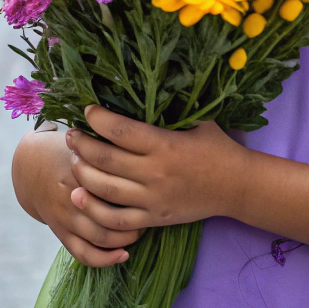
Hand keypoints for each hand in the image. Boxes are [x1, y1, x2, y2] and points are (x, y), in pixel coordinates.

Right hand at [12, 125, 141, 267]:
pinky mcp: (61, 232)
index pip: (113, 182)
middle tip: (150, 211)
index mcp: (80, 166)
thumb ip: (110, 143)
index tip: (152, 187)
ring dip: (125, 238)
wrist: (32, 167)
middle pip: (110, 213)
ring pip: (100, 237)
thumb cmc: (69, 149)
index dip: (137, 189)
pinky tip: (123, 255)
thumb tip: (148, 141)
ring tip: (139, 229)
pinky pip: (83, 253)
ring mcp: (65, 216)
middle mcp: (72, 193)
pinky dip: (104, 259)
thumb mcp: (86, 139)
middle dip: (135, 217)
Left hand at [66, 105, 248, 231]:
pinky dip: (94, 210)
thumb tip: (139, 87)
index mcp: (164, 145)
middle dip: (81, 145)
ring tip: (74, 160)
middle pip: (105, 160)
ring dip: (82, 173)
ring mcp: (153, 199)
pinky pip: (116, 220)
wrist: (237, 186)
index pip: (120, 130)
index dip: (98, 119)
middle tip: (71, 135)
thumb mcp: (197, 119)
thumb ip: (168, 110)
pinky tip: (81, 196)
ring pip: (105, 190)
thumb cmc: (216, 146)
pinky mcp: (154, 218)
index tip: (87, 110)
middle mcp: (155, 173)